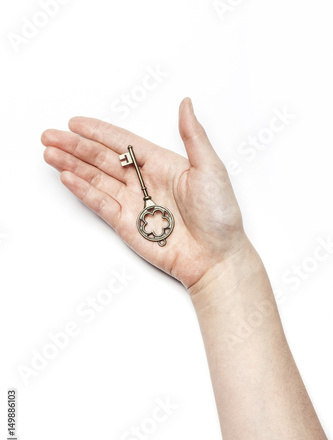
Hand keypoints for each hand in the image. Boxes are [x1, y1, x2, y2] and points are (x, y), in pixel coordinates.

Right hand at [41, 98, 245, 289]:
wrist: (216, 256)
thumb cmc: (220, 214)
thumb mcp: (210, 168)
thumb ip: (193, 136)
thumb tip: (186, 103)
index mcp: (162, 163)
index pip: (123, 142)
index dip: (98, 132)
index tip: (75, 122)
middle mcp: (143, 181)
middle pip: (103, 158)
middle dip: (75, 146)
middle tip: (49, 136)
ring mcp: (133, 203)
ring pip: (96, 179)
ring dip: (72, 165)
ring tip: (50, 153)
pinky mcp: (127, 224)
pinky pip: (100, 203)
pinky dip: (83, 190)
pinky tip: (67, 177)